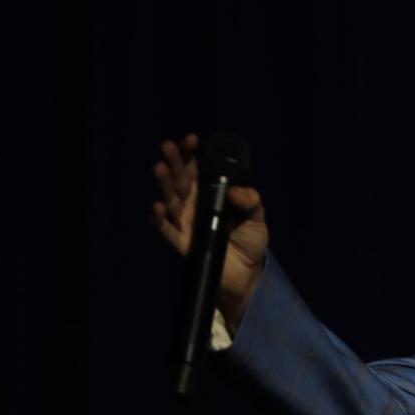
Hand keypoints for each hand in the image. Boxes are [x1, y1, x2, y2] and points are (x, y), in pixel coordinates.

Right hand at [149, 131, 267, 330]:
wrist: (248, 274)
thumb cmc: (250, 241)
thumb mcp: (257, 217)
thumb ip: (250, 201)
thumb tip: (235, 191)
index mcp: (210, 193)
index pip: (196, 168)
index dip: (191, 154)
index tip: (191, 140)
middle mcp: (193, 204)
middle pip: (179, 179)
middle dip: (174, 162)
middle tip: (168, 147)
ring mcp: (186, 223)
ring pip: (170, 199)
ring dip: (163, 184)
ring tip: (159, 168)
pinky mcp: (183, 243)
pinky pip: (167, 229)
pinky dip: (160, 219)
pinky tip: (157, 207)